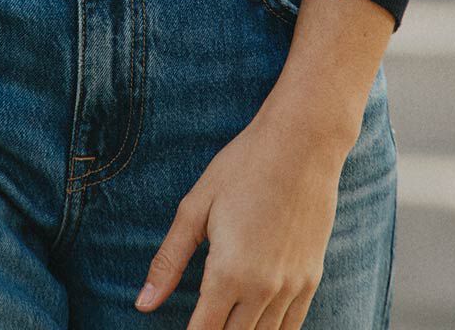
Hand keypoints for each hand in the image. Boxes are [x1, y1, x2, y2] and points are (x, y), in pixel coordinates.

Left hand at [135, 102, 354, 327]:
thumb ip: (169, 261)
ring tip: (223, 322)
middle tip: (200, 321)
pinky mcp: (311, 279)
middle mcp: (262, 289)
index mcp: (228, 273)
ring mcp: (291, 287)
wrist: (302, 143)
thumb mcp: (196, 207)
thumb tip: (142, 304)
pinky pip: (291, 327)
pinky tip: (254, 324)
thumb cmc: (243, 167)